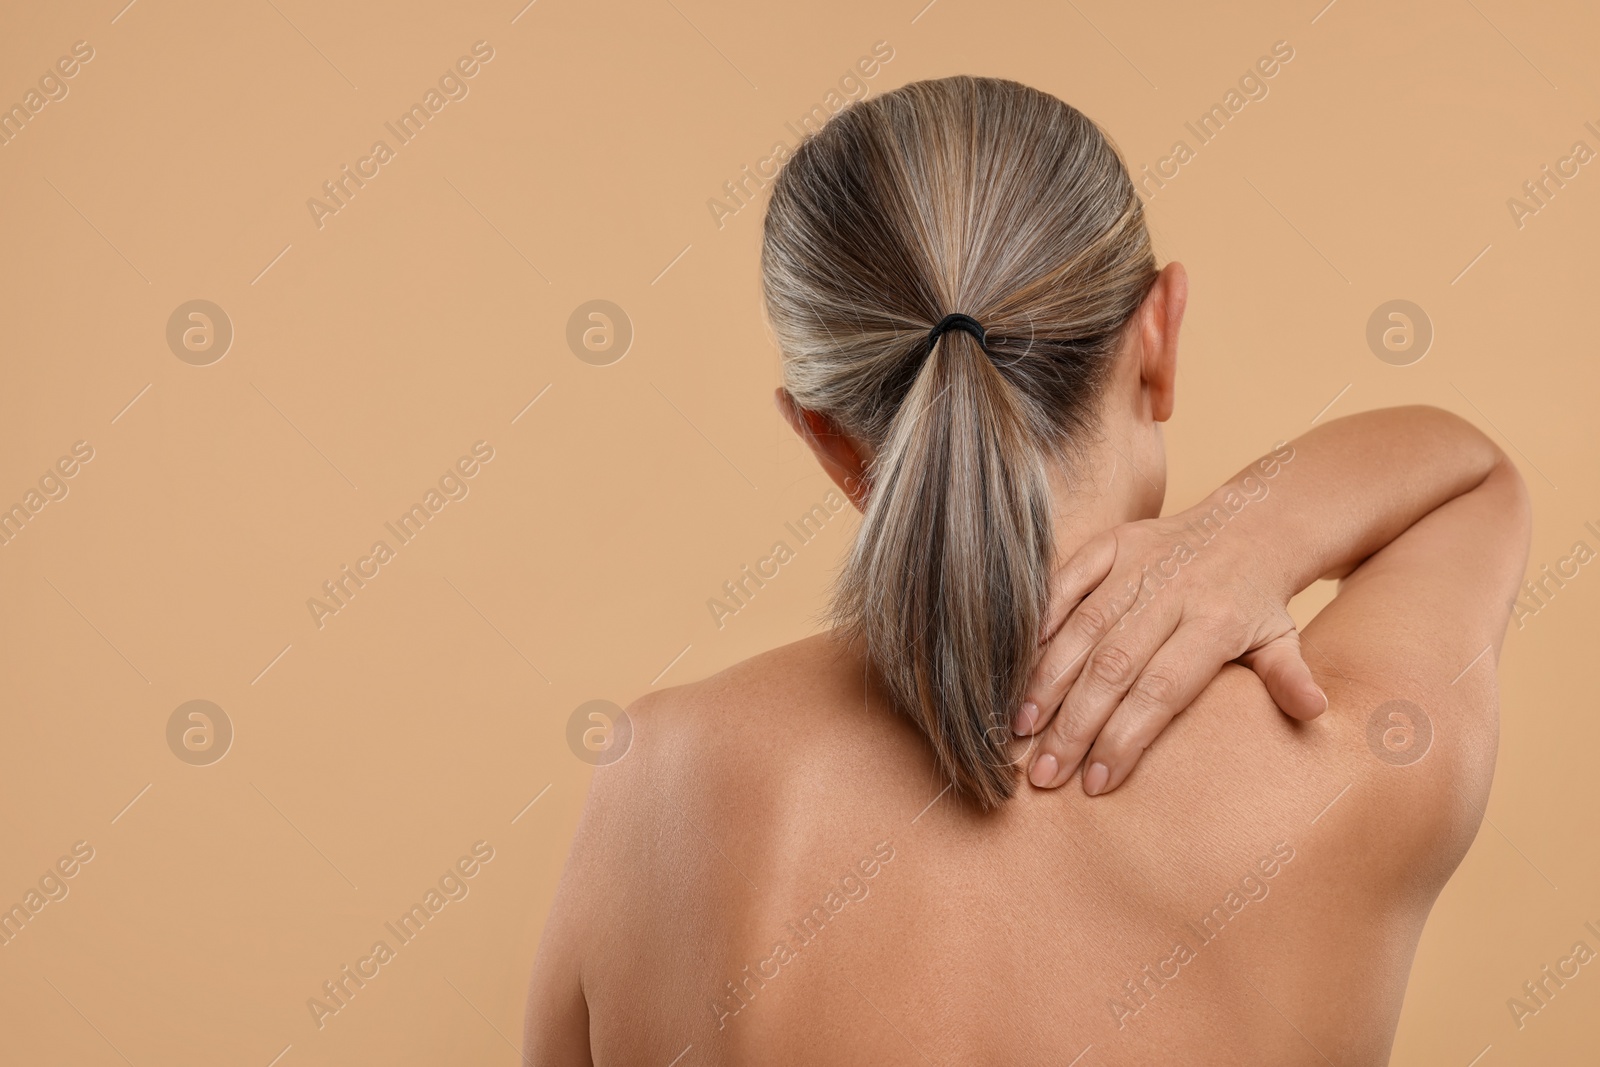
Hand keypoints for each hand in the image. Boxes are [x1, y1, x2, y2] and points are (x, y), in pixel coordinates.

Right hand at [1014, 503, 1327, 794]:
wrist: (1249, 522)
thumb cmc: (1258, 602)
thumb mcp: (1283, 639)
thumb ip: (1288, 677)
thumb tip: (1314, 711)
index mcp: (1217, 621)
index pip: (1163, 691)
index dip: (1126, 738)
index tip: (1096, 784)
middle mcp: (1173, 590)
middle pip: (1114, 667)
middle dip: (1074, 724)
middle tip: (1042, 774)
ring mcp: (1138, 563)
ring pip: (1082, 629)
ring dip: (1047, 682)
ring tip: (1021, 731)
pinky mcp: (1111, 543)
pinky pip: (1065, 581)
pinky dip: (1039, 622)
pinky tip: (1015, 667)